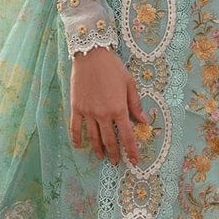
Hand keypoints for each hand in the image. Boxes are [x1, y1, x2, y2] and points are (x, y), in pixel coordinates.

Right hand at [69, 46, 146, 165]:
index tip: (134, 161)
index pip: (127, 136)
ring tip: (101, 157)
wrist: (91, 55)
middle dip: (114, 153)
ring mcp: (88, 112)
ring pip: (93, 137)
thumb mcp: (129, 84)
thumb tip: (143, 121)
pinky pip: (75, 127)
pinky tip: (79, 146)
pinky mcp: (77, 107)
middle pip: (109, 140)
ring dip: (98, 149)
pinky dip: (77, 138)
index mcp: (119, 109)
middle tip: (116, 162)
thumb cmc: (113, 68)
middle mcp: (103, 114)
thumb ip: (135, 104)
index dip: (131, 150)